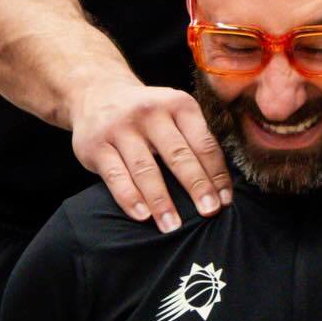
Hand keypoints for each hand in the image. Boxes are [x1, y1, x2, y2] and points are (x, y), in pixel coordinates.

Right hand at [71, 78, 232, 231]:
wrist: (97, 94)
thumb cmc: (147, 114)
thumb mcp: (173, 113)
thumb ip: (194, 139)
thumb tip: (220, 185)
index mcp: (179, 104)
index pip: (204, 143)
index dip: (216, 174)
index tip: (225, 201)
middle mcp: (151, 112)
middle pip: (178, 155)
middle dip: (197, 186)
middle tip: (209, 212)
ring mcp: (121, 128)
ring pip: (146, 169)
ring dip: (161, 201)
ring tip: (172, 225)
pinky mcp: (96, 145)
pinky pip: (115, 176)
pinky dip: (130, 198)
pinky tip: (142, 216)